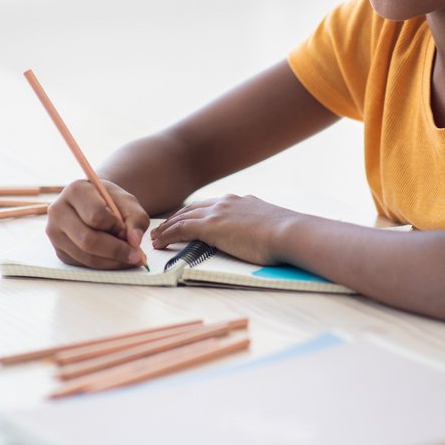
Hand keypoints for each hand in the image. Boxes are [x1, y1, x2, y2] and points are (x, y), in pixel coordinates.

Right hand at [45, 179, 149, 268]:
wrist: (96, 204)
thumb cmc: (112, 202)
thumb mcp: (128, 203)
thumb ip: (136, 218)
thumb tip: (134, 241)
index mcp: (76, 190)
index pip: (96, 215)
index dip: (115, 225)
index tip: (125, 228)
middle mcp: (59, 211)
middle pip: (88, 239)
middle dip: (116, 250)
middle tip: (136, 255)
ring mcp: (55, 233)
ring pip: (86, 256)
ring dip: (112, 261)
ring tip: (129, 257)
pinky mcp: (60, 251)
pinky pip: (83, 265)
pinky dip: (104, 265)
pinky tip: (116, 259)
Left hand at [149, 194, 295, 266]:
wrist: (290, 231)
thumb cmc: (287, 235)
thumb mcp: (270, 226)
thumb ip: (258, 227)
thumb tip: (261, 237)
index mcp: (239, 202)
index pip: (209, 206)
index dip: (194, 214)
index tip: (184, 221)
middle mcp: (225, 202)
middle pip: (191, 209)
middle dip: (175, 219)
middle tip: (162, 228)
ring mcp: (217, 212)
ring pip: (182, 217)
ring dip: (166, 228)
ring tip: (155, 237)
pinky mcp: (211, 226)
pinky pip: (181, 229)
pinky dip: (167, 235)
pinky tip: (159, 243)